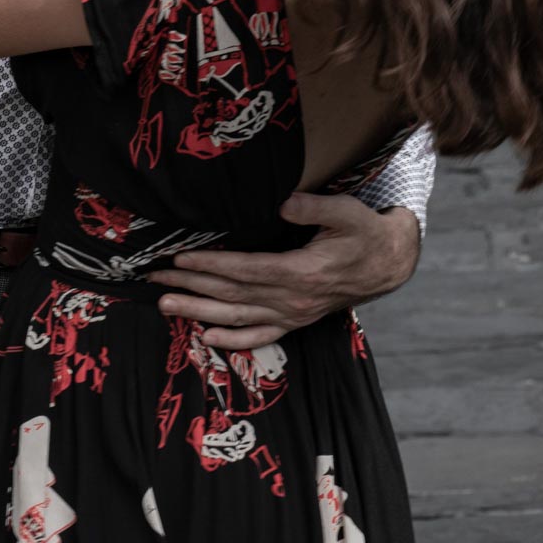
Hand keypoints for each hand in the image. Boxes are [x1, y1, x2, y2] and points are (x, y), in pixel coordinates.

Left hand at [148, 195, 420, 348]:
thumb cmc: (364, 232)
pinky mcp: (295, 321)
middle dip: (191, 285)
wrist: (387, 264)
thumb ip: (315, 206)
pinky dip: (231, 340)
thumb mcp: (347, 212)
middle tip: (155, 278)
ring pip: (237, 318)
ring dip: (199, 311)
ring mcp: (292, 315)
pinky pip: (259, 336)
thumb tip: (283, 202)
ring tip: (166, 305)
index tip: (180, 257)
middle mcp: (291, 300)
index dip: (211, 264)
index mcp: (300, 273)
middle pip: (231, 294)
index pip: (244, 270)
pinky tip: (206, 337)